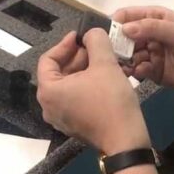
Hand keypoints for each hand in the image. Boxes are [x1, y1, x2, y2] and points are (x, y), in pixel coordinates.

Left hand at [37, 29, 150, 154]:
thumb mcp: (105, 64)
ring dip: (84, 70)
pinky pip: (75, 99)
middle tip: (95, 47)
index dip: (65, 44)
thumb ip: (96, 41)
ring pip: (68, 86)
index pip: (48, 59)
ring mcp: (60, 118)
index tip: (81, 36)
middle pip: (58, 73)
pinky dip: (86, 85)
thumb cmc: (111, 101)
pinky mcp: (73, 125)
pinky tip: (105, 78)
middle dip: (77, 57)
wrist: (126, 140)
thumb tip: (91, 33)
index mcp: (48, 91)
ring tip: (103, 60)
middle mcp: (48, 106)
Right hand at [113, 6, 173, 94]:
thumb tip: (125, 28)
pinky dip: (136, 72)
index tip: (105, 33)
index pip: (128, 15)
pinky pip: (138, 70)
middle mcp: (149, 34)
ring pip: (128, 56)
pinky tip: (139, 73)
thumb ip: (152, 29)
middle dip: (117, 45)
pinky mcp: (153, 72)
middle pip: (124, 38)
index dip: (115, 22)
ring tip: (125, 66)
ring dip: (125, 60)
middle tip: (113, 54)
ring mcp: (150, 53)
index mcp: (155, 18)